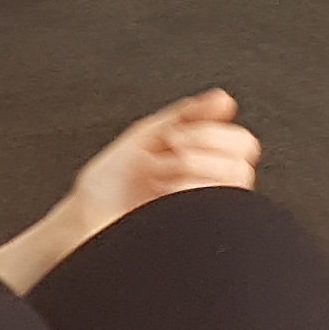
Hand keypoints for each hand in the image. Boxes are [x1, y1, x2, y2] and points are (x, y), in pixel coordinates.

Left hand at [57, 90, 261, 241]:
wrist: (85, 220)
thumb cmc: (111, 184)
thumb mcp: (148, 135)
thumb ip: (189, 113)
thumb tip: (223, 99)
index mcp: (204, 162)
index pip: (243, 143)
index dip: (211, 134)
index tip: (175, 137)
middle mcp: (209, 188)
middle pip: (242, 164)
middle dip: (199, 152)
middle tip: (166, 156)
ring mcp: (203, 211)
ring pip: (232, 185)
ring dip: (188, 173)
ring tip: (157, 178)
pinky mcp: (197, 230)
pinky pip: (215, 210)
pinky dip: (184, 194)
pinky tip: (160, 198)